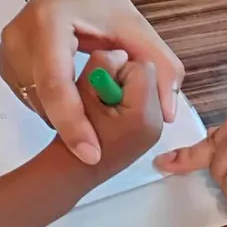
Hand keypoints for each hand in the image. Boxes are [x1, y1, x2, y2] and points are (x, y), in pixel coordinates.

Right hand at [0, 0, 182, 165]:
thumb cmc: (105, 2)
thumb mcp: (138, 30)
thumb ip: (161, 68)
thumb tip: (169, 114)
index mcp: (49, 23)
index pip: (57, 84)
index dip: (74, 123)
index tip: (92, 155)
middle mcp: (19, 36)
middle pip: (45, 99)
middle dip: (75, 123)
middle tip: (101, 134)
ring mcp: (7, 50)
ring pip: (37, 104)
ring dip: (65, 115)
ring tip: (91, 98)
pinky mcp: (4, 62)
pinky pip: (30, 99)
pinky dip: (53, 106)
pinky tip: (72, 92)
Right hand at [74, 54, 164, 185]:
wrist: (70, 172)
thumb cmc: (70, 132)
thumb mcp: (83, 89)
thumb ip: (104, 64)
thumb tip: (120, 54)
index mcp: (144, 114)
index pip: (142, 66)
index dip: (117, 69)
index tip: (99, 85)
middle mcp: (157, 123)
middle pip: (146, 76)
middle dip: (122, 78)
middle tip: (99, 96)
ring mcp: (154, 130)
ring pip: (144, 87)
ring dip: (123, 88)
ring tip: (102, 106)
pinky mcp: (148, 132)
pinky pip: (143, 101)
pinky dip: (126, 100)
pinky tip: (108, 113)